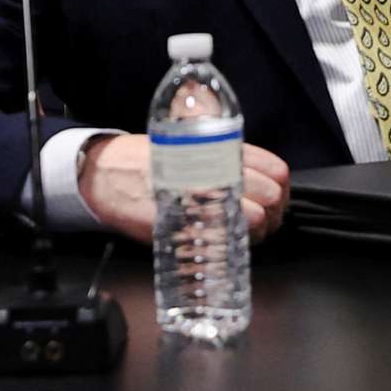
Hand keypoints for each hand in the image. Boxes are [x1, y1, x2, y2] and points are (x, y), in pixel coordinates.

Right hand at [77, 134, 291, 243]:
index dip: (282, 192)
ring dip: (255, 232)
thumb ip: (223, 160)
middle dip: (272, 214)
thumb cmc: (150, 158)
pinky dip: (228, 245)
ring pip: (255, 220)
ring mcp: (202, 198)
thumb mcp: (191, 145)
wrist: (108, 174)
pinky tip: (221, 243)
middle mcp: (217, 171)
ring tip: (241, 233)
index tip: (276, 202)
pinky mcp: (185, 225)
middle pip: (271, 197)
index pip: (277, 171)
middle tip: (260, 223)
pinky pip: (223, 240)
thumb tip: (255, 182)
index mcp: (221, 149)